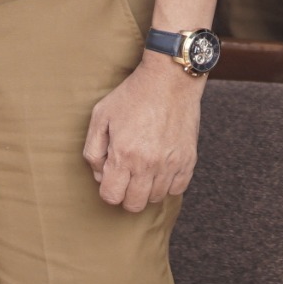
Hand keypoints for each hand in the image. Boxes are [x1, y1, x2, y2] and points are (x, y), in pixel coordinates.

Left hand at [82, 53, 201, 212]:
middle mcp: (149, 165)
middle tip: (127, 173)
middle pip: (134, 204)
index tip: (111, 175)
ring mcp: (171, 164)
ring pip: (156, 198)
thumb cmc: (133, 95)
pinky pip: (177, 189)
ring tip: (145, 166)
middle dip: (126, 193)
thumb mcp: (101, 116)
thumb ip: (93, 150)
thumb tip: (100, 175)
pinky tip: (161, 167)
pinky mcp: (188, 160)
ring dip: (147, 188)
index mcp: (124, 155)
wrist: (170, 79)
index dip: (108, 189)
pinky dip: (168, 183)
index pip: (112, 197)